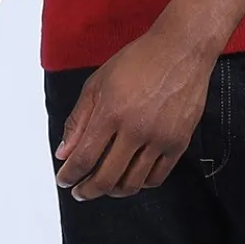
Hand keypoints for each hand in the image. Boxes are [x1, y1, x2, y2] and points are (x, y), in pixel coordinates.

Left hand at [55, 24, 214, 199]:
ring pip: (132, 183)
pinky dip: (140, 184)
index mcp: (111, 113)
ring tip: (105, 187)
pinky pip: (157, 177)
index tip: (64, 180)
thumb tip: (64, 152)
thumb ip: (78, 120)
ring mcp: (160, 138)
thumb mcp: (98, 84)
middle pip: (106, 178)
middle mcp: (135, 129)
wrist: (180, 51)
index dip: (69, 175)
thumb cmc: (138, 61)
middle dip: (87, 191)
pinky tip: (131, 179)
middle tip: (80, 192)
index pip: (83, 158)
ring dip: (113, 191)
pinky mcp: (179, 142)